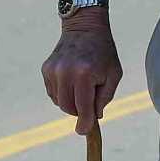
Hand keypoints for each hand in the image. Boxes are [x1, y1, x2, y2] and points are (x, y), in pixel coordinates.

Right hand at [42, 14, 123, 135]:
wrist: (85, 28)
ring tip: (83, 89)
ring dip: (71, 103)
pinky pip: (53, 92)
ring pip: (59, 101)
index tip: (84, 132)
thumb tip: (94, 118)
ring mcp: (53, 70)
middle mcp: (65, 72)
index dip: (84, 122)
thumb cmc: (103, 52)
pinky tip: (72, 82)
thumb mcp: (113, 74)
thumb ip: (105, 97)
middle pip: (68, 107)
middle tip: (90, 106)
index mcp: (84, 74)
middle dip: (79, 112)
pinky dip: (63, 94)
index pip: (83, 106)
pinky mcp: (46, 69)